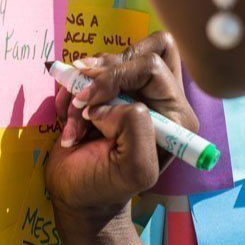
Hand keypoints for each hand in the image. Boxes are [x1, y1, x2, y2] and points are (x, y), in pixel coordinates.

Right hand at [45, 32, 198, 228]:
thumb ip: (136, 129)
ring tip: (73, 118)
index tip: (89, 105)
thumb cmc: (106, 185)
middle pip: (137, 51)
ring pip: (109, 59)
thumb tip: (116, 103)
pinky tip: (68, 114)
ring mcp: (134, 92)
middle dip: (101, 75)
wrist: (79, 194)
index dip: (115, 77)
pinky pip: (90, 69)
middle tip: (80, 101)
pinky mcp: (109, 91)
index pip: (151, 66)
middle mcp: (160, 100)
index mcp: (175, 116)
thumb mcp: (133, 169)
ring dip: (82, 87)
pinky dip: (72, 88)